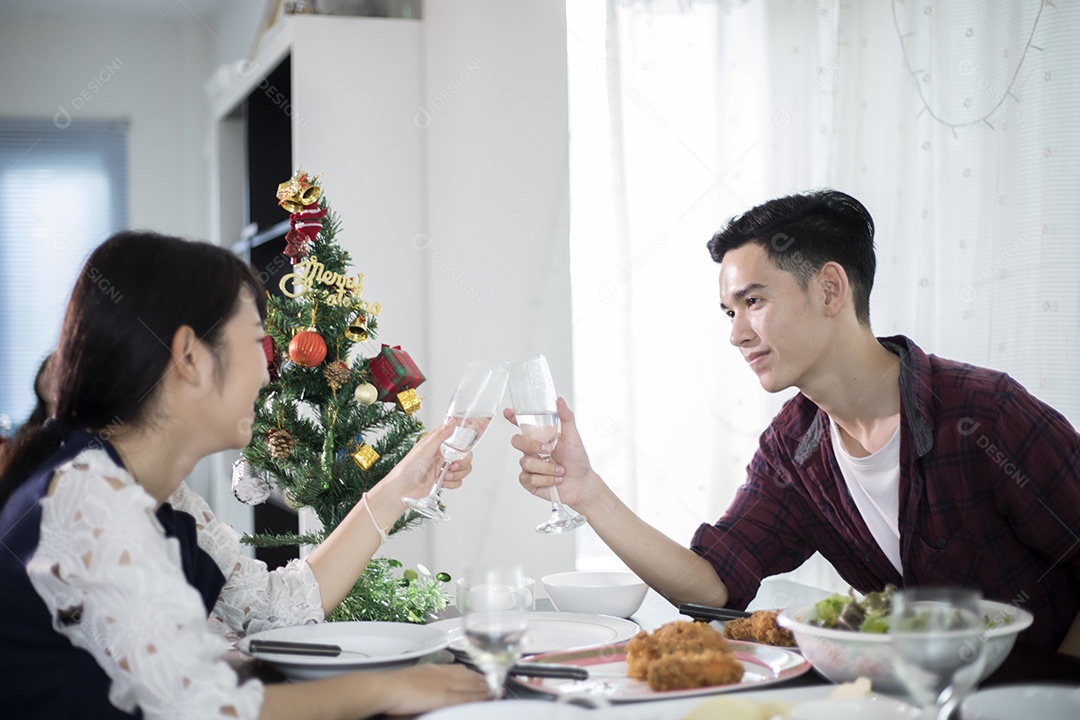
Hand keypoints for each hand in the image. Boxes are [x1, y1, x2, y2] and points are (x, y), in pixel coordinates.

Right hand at [368, 664, 488, 715]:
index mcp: (431, 670)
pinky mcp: (444, 696)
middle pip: (467, 675)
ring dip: (484, 686)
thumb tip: (427, 690)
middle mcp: (440, 674)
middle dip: (482, 679)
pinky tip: (488, 697)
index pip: (456, 670)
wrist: (385, 688)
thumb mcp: (411, 682)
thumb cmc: (391, 689)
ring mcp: (444, 684)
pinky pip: (466, 696)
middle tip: (495, 682)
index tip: (480, 676)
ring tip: (496, 690)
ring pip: (471, 684)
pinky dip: (479, 696)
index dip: (470, 674)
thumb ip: (422, 684)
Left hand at [382, 419, 473, 499]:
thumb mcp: (425, 448)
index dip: (465, 440)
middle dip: (464, 462)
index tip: (469, 444)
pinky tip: (444, 483)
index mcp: (437, 443)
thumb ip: (440, 435)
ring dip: (458, 474)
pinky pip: (458, 481)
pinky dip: (453, 483)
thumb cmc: (408, 468)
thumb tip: (452, 421)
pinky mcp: (443, 481)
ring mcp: (443, 468)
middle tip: (454, 466)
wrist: (402, 490)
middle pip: (464, 455)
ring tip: (446, 476)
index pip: (456, 437)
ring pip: (463, 469)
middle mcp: (442, 454)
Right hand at [505, 397, 597, 508]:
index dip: (512, 418)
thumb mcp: (573, 437)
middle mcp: (532, 450)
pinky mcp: (529, 481)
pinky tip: (555, 480)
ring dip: (547, 468)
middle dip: (532, 445)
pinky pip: (528, 478)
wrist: (581, 484)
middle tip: (549, 450)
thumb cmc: (577, 460)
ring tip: (560, 470)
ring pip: (526, 462)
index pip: (522, 425)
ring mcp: (529, 466)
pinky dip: (545, 479)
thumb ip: (566, 418)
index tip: (508, 412)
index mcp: (540, 437)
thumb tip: (560, 400)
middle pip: (517, 441)